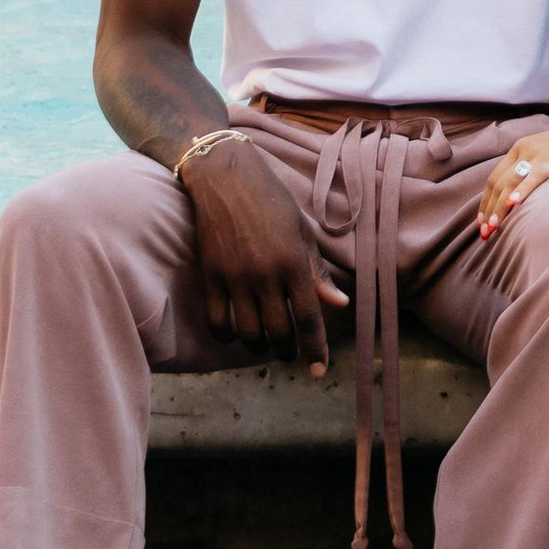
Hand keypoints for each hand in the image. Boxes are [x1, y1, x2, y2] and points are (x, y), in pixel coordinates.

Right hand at [176, 139, 348, 372]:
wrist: (225, 176)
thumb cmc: (271, 200)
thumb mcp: (302, 231)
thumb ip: (317, 271)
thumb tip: (339, 304)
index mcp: (294, 261)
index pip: (309, 318)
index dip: (316, 349)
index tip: (319, 372)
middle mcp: (265, 273)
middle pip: (279, 332)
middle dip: (287, 351)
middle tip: (290, 354)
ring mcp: (235, 276)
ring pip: (248, 333)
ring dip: (259, 347)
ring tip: (266, 345)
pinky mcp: (210, 275)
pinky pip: (217, 322)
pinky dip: (227, 336)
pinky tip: (235, 335)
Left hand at [477, 107, 548, 235]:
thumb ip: (535, 167)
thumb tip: (526, 189)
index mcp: (520, 148)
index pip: (494, 178)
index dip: (485, 202)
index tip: (482, 223)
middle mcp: (523, 149)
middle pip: (496, 184)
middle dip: (487, 211)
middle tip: (483, 233)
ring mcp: (537, 155)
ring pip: (509, 184)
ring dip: (498, 208)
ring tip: (492, 228)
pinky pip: (531, 178)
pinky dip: (520, 192)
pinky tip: (512, 205)